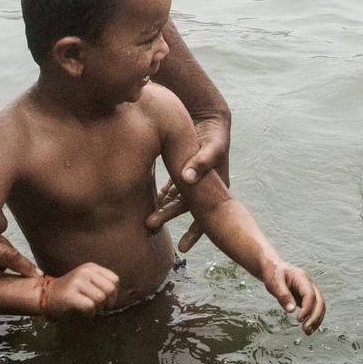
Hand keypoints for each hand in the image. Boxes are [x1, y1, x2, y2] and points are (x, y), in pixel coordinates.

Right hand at [45, 262, 119, 316]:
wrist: (47, 296)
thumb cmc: (71, 292)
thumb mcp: (87, 280)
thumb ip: (101, 283)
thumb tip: (115, 296)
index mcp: (91, 267)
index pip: (115, 280)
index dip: (114, 294)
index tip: (106, 301)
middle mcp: (85, 272)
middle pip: (110, 289)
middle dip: (108, 302)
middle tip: (100, 307)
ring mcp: (77, 282)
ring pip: (101, 298)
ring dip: (99, 309)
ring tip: (91, 309)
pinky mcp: (70, 295)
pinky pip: (90, 306)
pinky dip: (90, 314)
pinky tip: (85, 313)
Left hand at [144, 113, 230, 252]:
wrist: (211, 116)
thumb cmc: (214, 134)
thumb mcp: (212, 147)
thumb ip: (201, 161)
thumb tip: (186, 178)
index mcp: (215, 189)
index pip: (205, 216)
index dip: (195, 232)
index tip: (183, 247)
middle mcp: (204, 187)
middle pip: (186, 208)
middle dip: (168, 216)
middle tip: (150, 225)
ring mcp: (194, 179)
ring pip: (177, 198)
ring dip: (163, 206)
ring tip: (147, 216)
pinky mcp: (184, 169)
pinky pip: (172, 186)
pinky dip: (163, 192)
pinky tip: (152, 197)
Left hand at [262, 259, 325, 333]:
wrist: (274, 267)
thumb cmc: (274, 274)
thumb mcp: (274, 283)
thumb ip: (283, 296)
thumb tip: (291, 310)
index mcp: (303, 279)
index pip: (310, 295)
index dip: (307, 308)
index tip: (298, 319)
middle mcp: (310, 285)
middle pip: (320, 301)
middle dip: (315, 317)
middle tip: (306, 330)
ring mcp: (310, 290)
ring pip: (320, 306)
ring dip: (316, 320)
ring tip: (307, 332)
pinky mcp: (307, 297)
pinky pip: (315, 308)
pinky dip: (314, 318)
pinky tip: (308, 328)